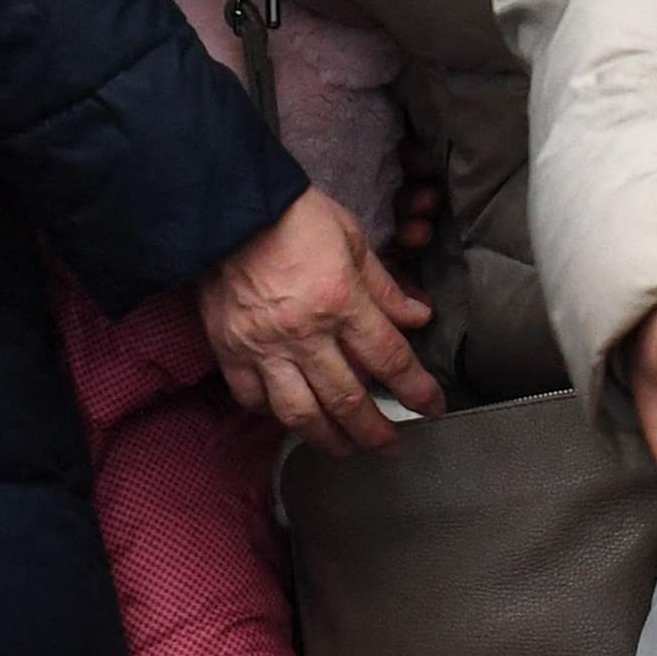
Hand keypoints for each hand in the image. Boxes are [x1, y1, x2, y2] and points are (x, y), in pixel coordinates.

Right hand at [199, 187, 441, 456]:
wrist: (225, 207)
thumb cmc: (293, 216)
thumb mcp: (352, 238)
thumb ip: (384, 287)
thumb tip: (418, 317)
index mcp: (341, 301)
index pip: (390, 359)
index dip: (417, 390)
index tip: (431, 407)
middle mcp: (305, 334)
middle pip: (348, 401)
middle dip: (374, 432)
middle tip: (389, 446)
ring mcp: (263, 348)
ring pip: (300, 413)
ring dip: (327, 439)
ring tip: (344, 448)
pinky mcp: (230, 351)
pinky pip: (253, 399)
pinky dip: (273, 414)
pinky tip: (290, 416)